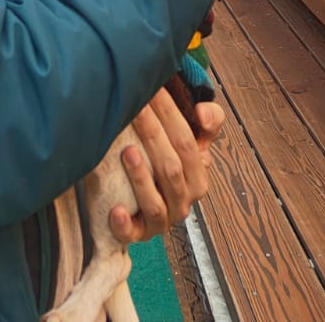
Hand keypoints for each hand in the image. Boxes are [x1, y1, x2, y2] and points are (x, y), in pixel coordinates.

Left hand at [108, 86, 223, 243]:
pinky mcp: (137, 234)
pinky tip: (115, 210)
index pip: (186, 143)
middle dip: (152, 136)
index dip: (170, 114)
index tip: (151, 90)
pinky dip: (124, 225)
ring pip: (155, 203)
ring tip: (127, 152)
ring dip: (141, 178)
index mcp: (198, 177)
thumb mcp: (190, 137)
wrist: (142, 192)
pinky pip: (132, 234)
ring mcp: (161, 221)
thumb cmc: (166, 156)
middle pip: (170, 169)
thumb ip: (210, 119)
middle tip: (134, 109)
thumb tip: (202, 113)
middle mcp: (182, 202)